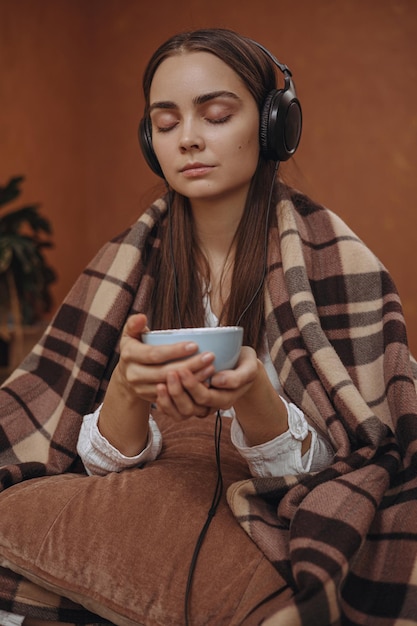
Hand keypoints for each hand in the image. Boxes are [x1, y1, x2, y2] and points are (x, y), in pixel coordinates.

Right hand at [98, 313, 215, 454]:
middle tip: (209, 357)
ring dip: (192, 379)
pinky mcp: (151, 399)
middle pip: (165, 372)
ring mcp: (142, 389)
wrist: (127, 375)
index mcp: (130, 355)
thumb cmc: (135, 348)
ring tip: (210, 368)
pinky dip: (189, 390)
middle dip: (189, 365)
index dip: (175, 351)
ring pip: (171, 386)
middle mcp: (134, 374)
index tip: (195, 345)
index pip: (154, 354)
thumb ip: (134, 324)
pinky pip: (173, 397)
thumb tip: (141, 316)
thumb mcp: (130, 334)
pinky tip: (204, 382)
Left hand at [154, 346, 258, 419]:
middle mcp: (210, 406)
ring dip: (168, 401)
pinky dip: (164, 404)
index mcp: (225, 398)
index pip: (205, 398)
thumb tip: (217, 381)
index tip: (182, 369)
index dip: (192, 386)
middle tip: (169, 373)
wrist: (242, 369)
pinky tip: (158, 389)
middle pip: (190, 408)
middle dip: (177, 392)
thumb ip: (238, 377)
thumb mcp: (250, 368)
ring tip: (159, 384)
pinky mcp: (189, 402)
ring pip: (180, 414)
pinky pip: (174, 412)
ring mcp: (199, 406)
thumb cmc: (245, 365)